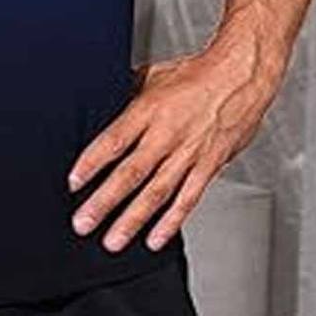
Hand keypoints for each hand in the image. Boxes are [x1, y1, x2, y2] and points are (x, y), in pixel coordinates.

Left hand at [66, 41, 284, 251]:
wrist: (241, 76)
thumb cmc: (195, 75)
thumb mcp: (151, 76)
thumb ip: (126, 95)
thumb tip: (100, 104)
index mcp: (148, 110)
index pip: (114, 141)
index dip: (92, 163)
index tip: (73, 182)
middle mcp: (167, 135)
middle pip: (131, 173)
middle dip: (104, 202)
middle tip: (83, 223)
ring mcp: (188, 154)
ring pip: (156, 193)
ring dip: (132, 220)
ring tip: (112, 240)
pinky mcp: (208, 167)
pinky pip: (188, 199)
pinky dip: (170, 222)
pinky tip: (154, 238)